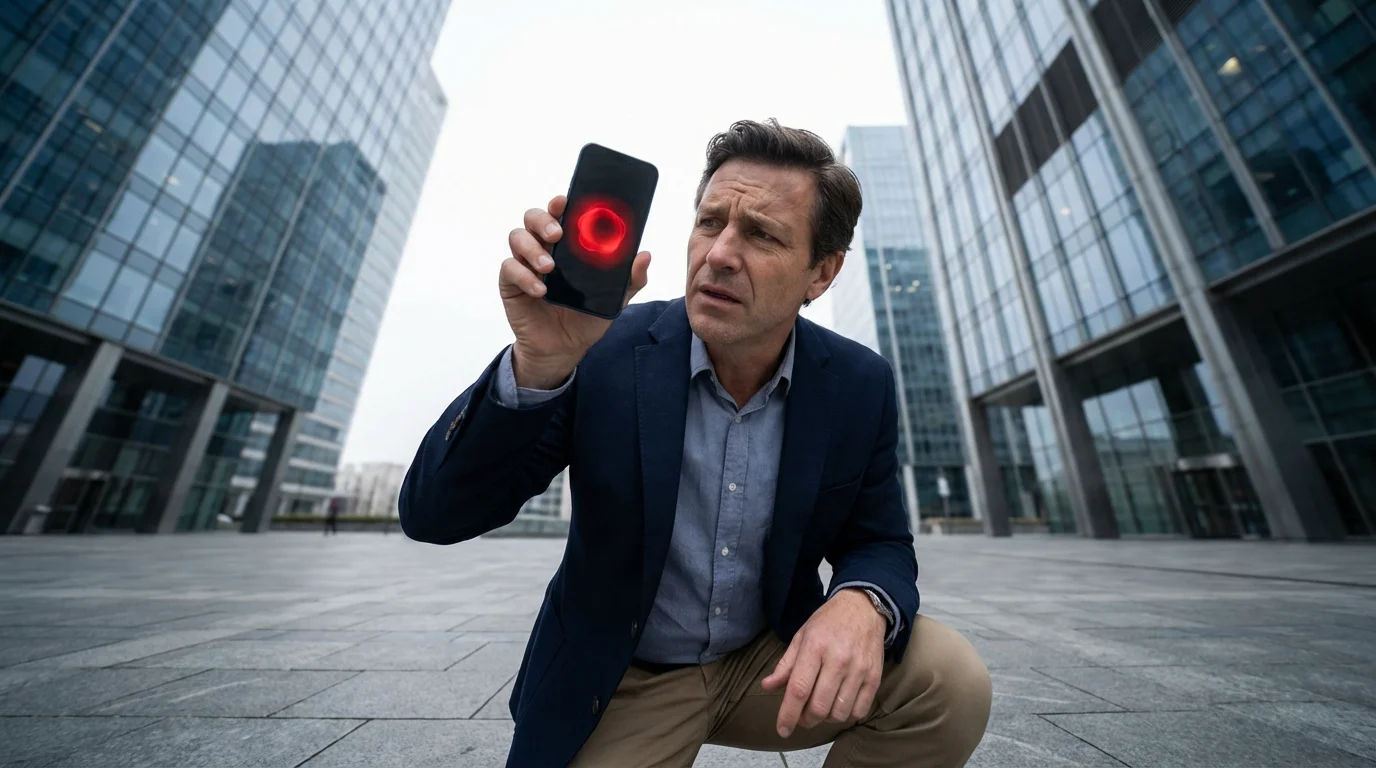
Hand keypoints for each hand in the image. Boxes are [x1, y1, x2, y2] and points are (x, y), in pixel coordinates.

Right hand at [501, 195, 650, 388]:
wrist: (563, 349)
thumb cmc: (585, 317)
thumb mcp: (614, 299)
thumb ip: (630, 279)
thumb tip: (645, 256)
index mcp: (567, 245)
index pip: (560, 214)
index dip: (560, 203)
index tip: (566, 201)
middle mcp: (543, 248)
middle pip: (533, 218)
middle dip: (543, 220)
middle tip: (557, 235)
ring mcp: (525, 264)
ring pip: (517, 237)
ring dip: (532, 248)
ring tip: (549, 267)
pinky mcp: (511, 284)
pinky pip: (509, 269)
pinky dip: (523, 276)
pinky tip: (540, 290)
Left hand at [760, 589, 885, 737]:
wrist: (864, 607)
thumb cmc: (828, 622)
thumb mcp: (802, 636)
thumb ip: (785, 664)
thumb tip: (767, 686)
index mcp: (815, 647)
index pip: (799, 689)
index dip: (788, 714)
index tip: (782, 730)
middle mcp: (838, 660)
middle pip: (818, 706)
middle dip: (805, 720)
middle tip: (801, 716)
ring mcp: (858, 669)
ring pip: (838, 712)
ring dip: (825, 719)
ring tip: (820, 708)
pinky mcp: (875, 677)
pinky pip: (859, 710)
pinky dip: (846, 716)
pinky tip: (839, 706)